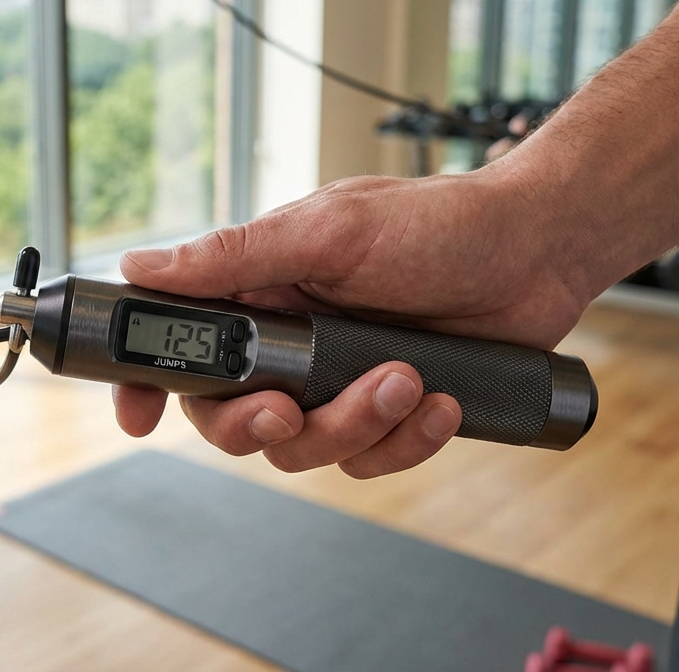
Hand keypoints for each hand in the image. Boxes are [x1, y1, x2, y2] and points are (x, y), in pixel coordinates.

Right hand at [112, 166, 589, 477]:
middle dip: (257, 424)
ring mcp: (336, 380)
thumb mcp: (330, 229)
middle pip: (230, 417)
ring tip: (405, 379)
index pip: (180, 344)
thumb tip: (139, 265)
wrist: (541, 250)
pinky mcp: (388, 410)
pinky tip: (440, 402)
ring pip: (301, 447)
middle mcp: (288, 339)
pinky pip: (369, 458)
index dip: (147, 385)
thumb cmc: (438, 221)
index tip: (137, 417)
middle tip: (289, 409)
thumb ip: (235, 254)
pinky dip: (405, 439)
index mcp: (259, 288)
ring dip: (351, 425)